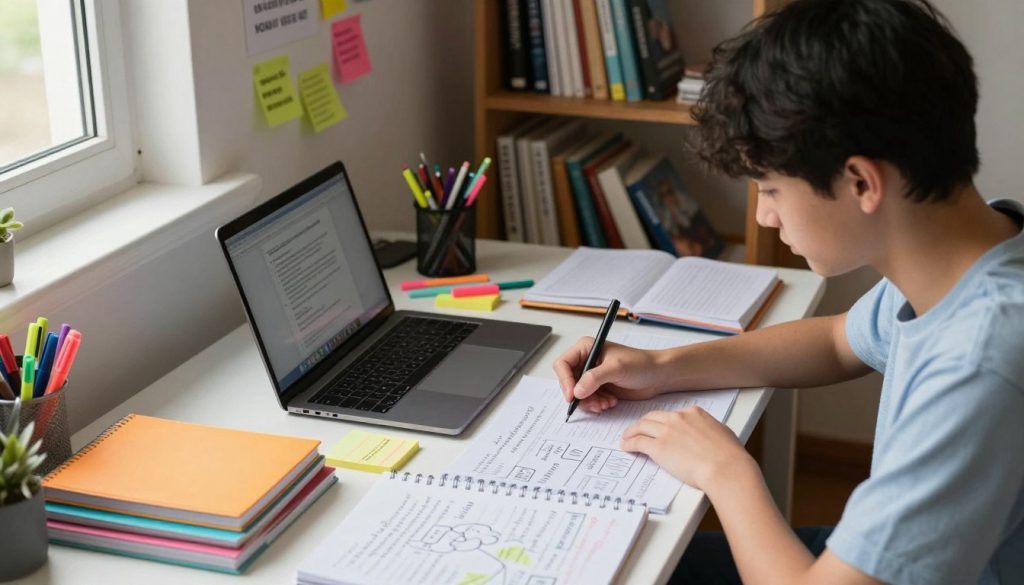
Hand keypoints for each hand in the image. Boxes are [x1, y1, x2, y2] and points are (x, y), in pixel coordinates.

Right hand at [552, 337, 666, 412]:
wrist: (657, 376)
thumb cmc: (640, 364)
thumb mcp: (616, 368)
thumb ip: (594, 378)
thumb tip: (576, 391)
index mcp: (586, 348)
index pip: (563, 364)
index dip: (565, 380)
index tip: (572, 395)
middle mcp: (586, 361)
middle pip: (568, 382)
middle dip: (579, 395)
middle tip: (594, 403)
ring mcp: (591, 376)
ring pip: (577, 394)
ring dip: (590, 402)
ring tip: (605, 404)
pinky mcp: (598, 388)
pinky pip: (588, 400)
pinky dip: (596, 404)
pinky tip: (610, 403)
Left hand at [620, 407, 752, 491]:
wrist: (726, 468)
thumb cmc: (730, 456)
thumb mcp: (722, 433)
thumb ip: (709, 430)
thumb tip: (707, 435)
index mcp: (694, 413)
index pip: (672, 415)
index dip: (662, 422)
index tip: (658, 427)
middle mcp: (678, 418)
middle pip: (653, 417)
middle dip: (643, 423)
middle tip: (637, 429)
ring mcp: (667, 431)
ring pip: (642, 427)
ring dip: (632, 432)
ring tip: (626, 438)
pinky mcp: (659, 447)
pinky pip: (638, 442)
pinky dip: (629, 443)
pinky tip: (626, 447)